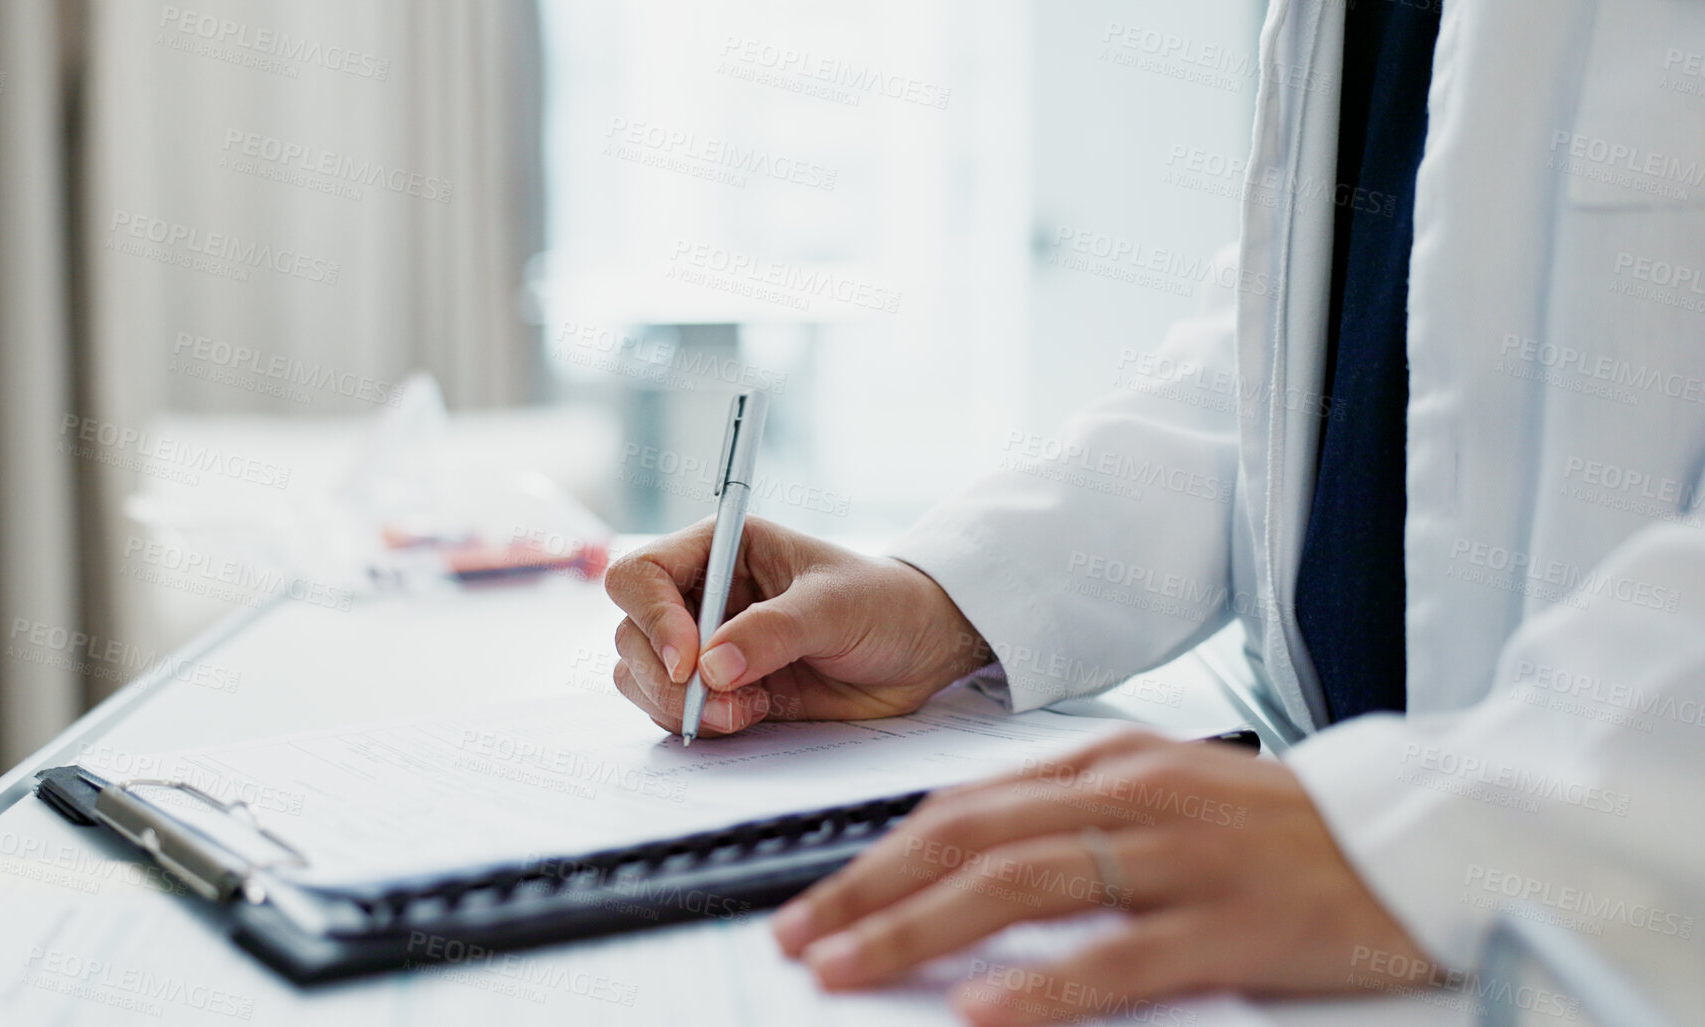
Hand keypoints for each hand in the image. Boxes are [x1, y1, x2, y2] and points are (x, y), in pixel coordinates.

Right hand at [604, 517, 988, 737]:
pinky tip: (754, 716)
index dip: (653, 619)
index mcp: (718, 550)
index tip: (691, 662)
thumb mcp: (835, 607)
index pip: (642, 576)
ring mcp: (706, 647)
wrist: (919, 652)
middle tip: (720, 702)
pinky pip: (674, 713)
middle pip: (632, 635)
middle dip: (666, 678)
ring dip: (680, 708)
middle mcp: (700, 596)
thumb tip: (711, 668)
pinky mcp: (720, 691)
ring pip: (641, 679)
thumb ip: (773, 632)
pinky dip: (701, 725)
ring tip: (747, 712)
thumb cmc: (883, 604)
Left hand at [771, 731, 1431, 1024]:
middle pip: (972, 839)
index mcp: (1112, 763)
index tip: (819, 898)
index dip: (879, 854)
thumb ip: (1074, 814)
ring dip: (922, 930)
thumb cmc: (1283, 830)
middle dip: (871, 890)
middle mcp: (1136, 796)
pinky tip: (985, 1010)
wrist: (1422, 838)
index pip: (964, 805)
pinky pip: (1124, 956)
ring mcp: (1185, 858)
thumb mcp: (1168, 797)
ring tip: (851, 967)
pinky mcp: (1237, 925)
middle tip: (801, 937)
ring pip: (1025, 885)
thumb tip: (967, 850)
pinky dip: (1047, 984)